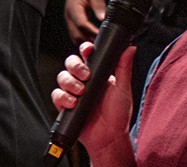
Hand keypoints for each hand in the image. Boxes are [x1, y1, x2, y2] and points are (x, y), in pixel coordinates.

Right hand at [51, 41, 135, 157]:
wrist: (109, 137)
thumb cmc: (118, 114)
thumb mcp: (123, 88)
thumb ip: (124, 67)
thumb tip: (131, 48)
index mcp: (96, 73)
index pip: (86, 55)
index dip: (84, 50)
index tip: (88, 50)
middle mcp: (83, 81)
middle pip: (70, 63)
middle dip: (76, 66)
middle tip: (86, 76)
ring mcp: (73, 92)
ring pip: (62, 77)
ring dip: (70, 82)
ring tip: (81, 92)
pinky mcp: (65, 106)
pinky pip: (56, 95)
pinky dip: (63, 97)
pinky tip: (73, 103)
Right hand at [65, 0, 106, 43]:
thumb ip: (98, 4)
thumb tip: (103, 18)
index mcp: (73, 8)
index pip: (81, 24)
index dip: (91, 32)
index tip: (102, 36)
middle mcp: (69, 17)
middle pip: (77, 35)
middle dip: (89, 41)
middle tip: (103, 42)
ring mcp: (70, 22)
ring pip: (76, 38)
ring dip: (87, 42)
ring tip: (100, 43)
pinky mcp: (73, 24)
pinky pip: (77, 36)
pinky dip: (85, 39)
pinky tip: (95, 39)